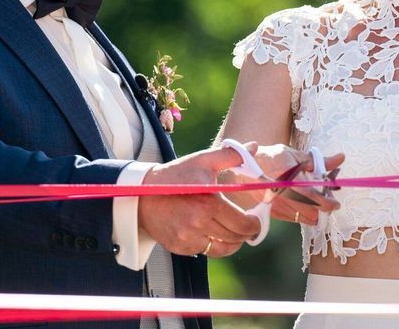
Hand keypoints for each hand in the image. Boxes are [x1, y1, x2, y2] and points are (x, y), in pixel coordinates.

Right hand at [139, 143, 263, 256]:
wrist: (142, 192)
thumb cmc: (176, 175)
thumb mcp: (203, 160)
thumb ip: (231, 155)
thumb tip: (253, 147)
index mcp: (209, 202)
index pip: (243, 223)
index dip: (255, 225)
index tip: (257, 220)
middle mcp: (198, 222)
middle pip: (235, 237)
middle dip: (246, 233)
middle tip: (249, 227)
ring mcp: (188, 237)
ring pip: (222, 248)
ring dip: (232, 241)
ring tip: (234, 232)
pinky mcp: (179, 247)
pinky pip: (205, 251)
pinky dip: (213, 245)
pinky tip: (213, 234)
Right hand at [224, 144, 344, 226]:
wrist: (246, 166)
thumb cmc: (273, 158)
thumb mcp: (296, 155)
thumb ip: (319, 160)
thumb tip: (341, 158)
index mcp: (287, 175)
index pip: (311, 195)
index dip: (326, 203)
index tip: (336, 203)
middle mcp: (279, 192)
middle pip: (308, 210)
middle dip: (322, 209)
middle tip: (328, 203)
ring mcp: (274, 204)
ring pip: (301, 217)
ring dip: (313, 214)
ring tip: (317, 206)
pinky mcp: (270, 211)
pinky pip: (292, 219)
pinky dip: (301, 216)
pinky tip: (305, 208)